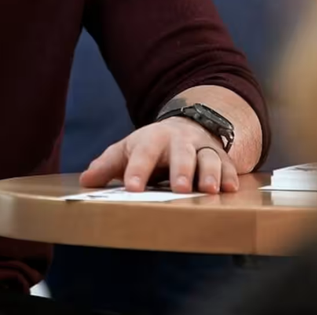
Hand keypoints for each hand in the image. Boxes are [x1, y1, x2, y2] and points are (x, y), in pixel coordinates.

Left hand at [79, 117, 239, 194]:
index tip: (132, 188)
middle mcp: (179, 141)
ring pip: (208, 158)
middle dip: (181, 170)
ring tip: (211, 190)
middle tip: (180, 188)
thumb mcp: (128, 149)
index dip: (137, 170)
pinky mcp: (220, 157)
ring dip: (210, 173)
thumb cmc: (151, 146)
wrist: (186, 126)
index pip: (143, 153)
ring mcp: (202, 148)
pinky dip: (230, 175)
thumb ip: (108, 165)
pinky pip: (228, 165)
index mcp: (152, 139)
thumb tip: (86, 181)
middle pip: (181, 154)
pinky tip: (230, 189)